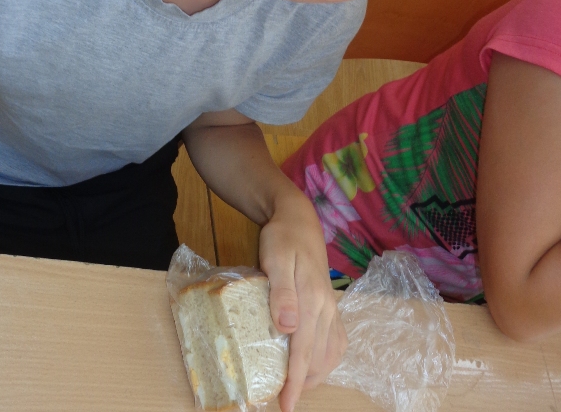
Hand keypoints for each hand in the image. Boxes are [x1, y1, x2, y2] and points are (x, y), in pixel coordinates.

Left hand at [259, 190, 346, 411]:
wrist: (297, 219)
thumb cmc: (281, 239)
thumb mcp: (276, 260)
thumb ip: (281, 293)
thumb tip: (288, 328)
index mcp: (312, 299)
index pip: (303, 350)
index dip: (294, 381)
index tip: (285, 405)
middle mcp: (326, 307)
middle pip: (318, 358)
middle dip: (303, 382)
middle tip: (282, 396)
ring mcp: (331, 306)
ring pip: (330, 353)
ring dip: (315, 373)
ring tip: (295, 385)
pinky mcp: (331, 304)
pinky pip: (336, 340)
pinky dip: (326, 358)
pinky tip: (313, 361)